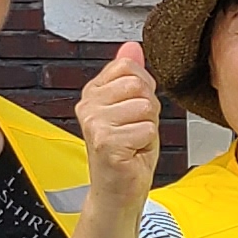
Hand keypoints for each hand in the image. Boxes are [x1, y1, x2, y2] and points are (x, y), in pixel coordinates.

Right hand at [77, 41, 162, 218]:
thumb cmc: (127, 153)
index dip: (144, 89)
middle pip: (140, 85)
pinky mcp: (105, 142)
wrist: (118, 191)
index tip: (133, 111)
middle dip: (149, 110)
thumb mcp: (133, 107)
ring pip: (146, 107)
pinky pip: (147, 129)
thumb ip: (131, 76)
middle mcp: (88, 105)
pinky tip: (132, 154)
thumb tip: (132, 46)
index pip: (129, 67)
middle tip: (135, 130)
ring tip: (134, 142)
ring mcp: (94, 123)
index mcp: (93, 92)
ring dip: (148, 128)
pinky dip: (147, 144)